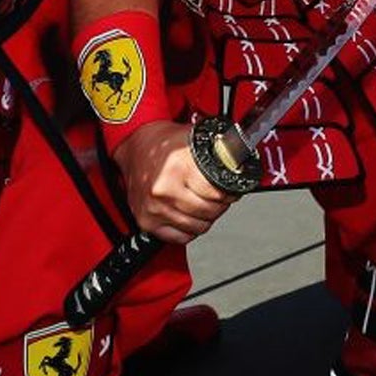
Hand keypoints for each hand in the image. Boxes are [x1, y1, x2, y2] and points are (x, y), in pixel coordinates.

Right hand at [110, 121, 233, 243]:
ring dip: (206, 219)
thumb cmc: (163, 143)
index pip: (215, 194)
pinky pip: (179, 237)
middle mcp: (164, 189)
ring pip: (196, 227)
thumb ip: (218, 148)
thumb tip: (241, 156)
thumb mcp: (194, 139)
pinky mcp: (147, 221)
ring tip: (206, 206)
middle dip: (220, 206)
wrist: (135, 146)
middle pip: (207, 212)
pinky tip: (191, 216)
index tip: (231, 191)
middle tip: (221, 198)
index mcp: (178, 168)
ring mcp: (154, 208)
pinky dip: (189, 230)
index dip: (229, 194)